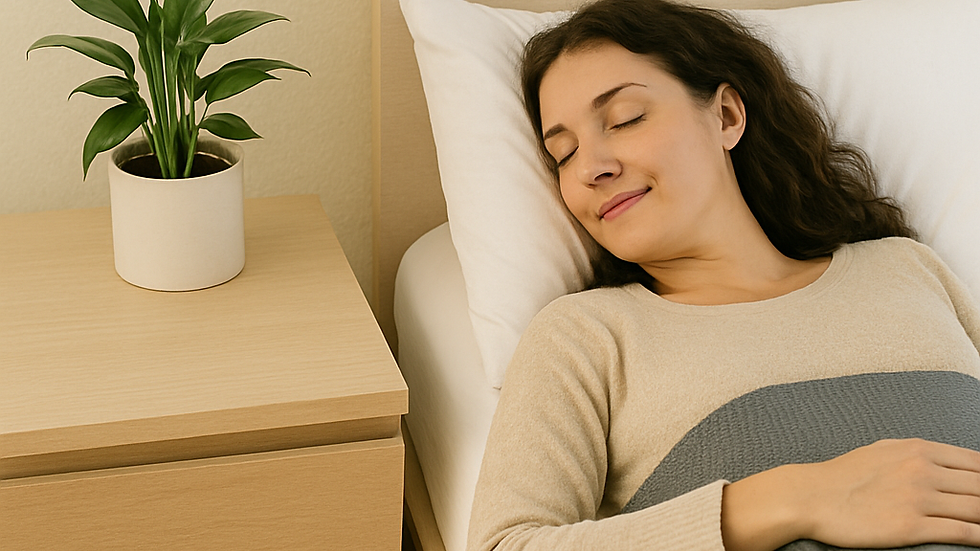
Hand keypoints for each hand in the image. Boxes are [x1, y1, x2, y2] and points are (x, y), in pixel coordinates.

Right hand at [801, 438, 979, 547]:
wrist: (811, 496)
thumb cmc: (842, 475)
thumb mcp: (883, 450)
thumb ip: (916, 453)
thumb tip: (943, 461)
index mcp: (918, 450)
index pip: (976, 462)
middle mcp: (923, 471)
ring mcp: (919, 499)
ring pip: (977, 509)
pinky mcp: (912, 527)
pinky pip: (962, 532)